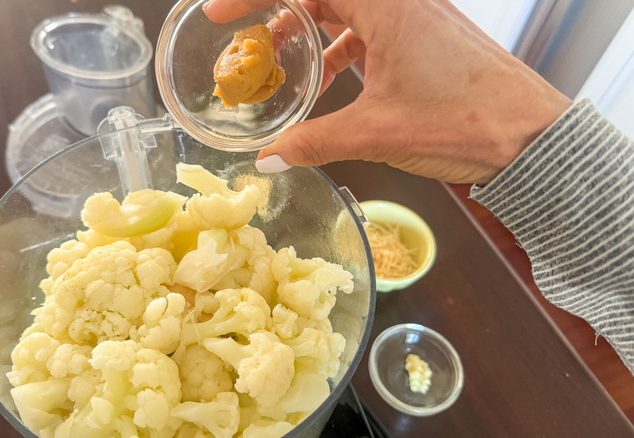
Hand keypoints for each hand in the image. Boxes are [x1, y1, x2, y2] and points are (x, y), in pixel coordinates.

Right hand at [204, 0, 571, 183]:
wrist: (533, 137)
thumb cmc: (464, 122)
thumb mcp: (377, 133)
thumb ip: (315, 142)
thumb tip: (270, 159)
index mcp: (388, 8)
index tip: (224, 11)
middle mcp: (405, 1)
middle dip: (285, 12)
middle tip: (252, 38)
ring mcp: (421, 16)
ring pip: (353, 9)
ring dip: (317, 32)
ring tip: (288, 63)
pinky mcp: (431, 36)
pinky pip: (377, 28)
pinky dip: (348, 48)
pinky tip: (336, 81)